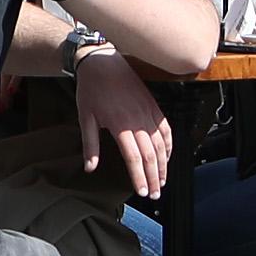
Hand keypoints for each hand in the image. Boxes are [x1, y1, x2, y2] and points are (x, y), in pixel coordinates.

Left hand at [72, 51, 173, 198]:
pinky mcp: (154, 106)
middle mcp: (138, 121)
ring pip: (162, 145)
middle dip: (155, 177)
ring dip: (164, 165)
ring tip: (162, 181)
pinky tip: (167, 158)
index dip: (140, 178)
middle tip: (155, 193)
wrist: (102, 61)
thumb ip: (90, 145)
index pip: (134, 159)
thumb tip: (90, 168)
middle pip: (152, 156)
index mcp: (120, 125)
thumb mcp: (85, 117)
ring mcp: (149, 113)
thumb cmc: (90, 89)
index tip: (143, 192)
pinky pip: (167, 130)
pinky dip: (170, 146)